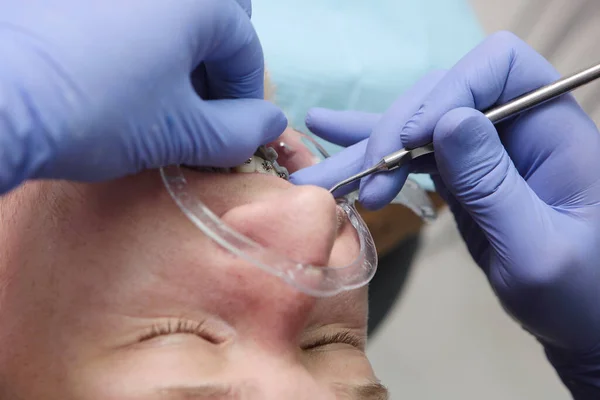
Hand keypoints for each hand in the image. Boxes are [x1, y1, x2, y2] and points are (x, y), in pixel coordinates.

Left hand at [0, 0, 285, 192]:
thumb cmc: (99, 112)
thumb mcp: (179, 133)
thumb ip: (237, 132)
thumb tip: (270, 126)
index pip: (246, 48)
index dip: (246, 97)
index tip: (232, 132)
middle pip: (215, 14)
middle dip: (218, 58)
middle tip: (199, 101)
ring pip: (171, 11)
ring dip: (181, 47)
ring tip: (159, 91)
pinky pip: (127, 11)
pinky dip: (139, 34)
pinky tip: (118, 68)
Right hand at [293, 32, 599, 396]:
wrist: (582, 327)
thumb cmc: (580, 296)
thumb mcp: (537, 251)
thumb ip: (493, 185)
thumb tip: (446, 121)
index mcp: (553, 131)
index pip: (501, 68)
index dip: (452, 90)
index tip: (413, 141)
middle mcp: (516, 129)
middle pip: (444, 94)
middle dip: (396, 132)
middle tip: (368, 181)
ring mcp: (484, 151)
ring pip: (416, 126)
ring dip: (366, 149)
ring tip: (316, 175)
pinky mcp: (461, 176)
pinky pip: (411, 155)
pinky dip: (371, 154)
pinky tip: (331, 139)